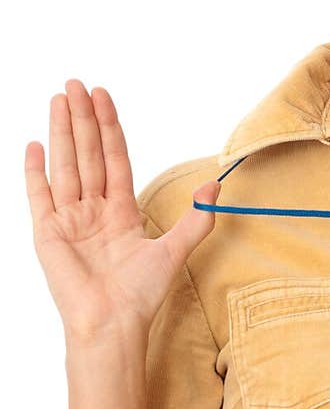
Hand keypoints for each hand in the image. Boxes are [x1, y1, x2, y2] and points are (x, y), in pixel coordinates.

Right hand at [25, 79, 221, 343]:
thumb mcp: (174, 251)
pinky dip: (35, 170)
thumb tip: (217, 186)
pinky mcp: (47, 234)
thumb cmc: (140, 296)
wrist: (113, 324)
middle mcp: (93, 212)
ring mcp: (68, 221)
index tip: (104, 97)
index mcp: (120, 213)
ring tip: (59, 99)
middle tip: (77, 84)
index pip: (114, 159)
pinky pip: (39, 195)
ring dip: (62, 132)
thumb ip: (196, 218)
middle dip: (83, 119)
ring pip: (65, 165)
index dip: (110, 128)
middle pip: (87, 154)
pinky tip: (35, 143)